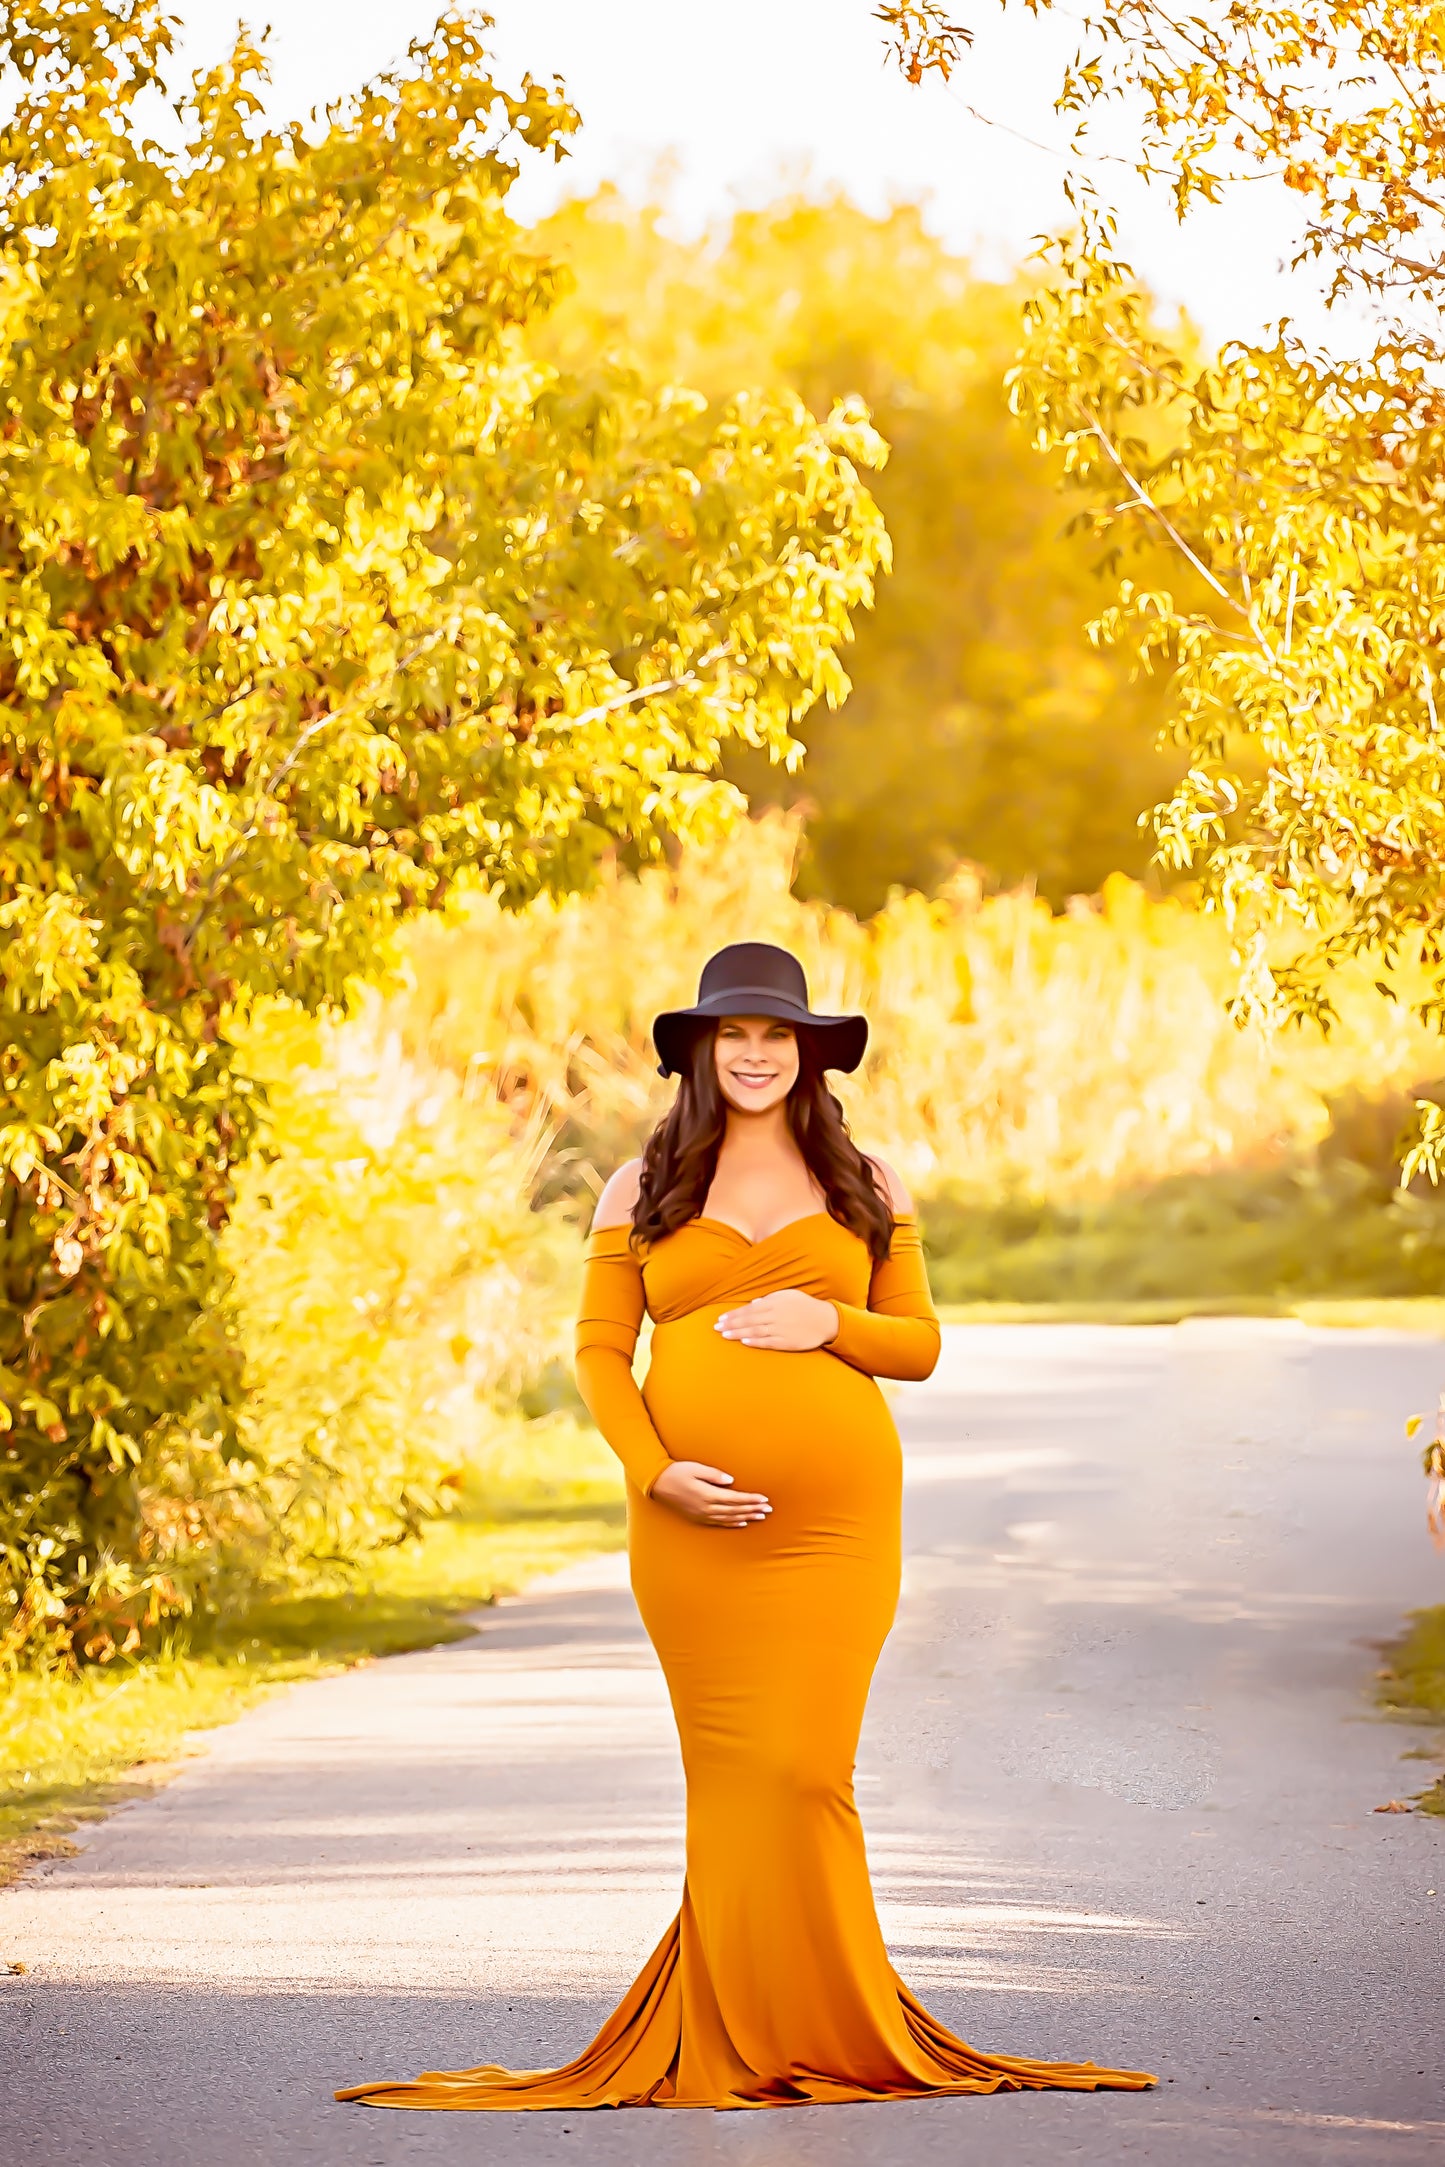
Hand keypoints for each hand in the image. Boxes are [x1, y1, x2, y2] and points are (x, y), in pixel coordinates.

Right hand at [650, 1460, 771, 1528]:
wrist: (657, 1484)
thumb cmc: (676, 1472)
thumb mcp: (695, 1468)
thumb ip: (714, 1475)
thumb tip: (731, 1481)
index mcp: (708, 1495)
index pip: (735, 1499)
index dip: (751, 1499)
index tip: (764, 1499)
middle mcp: (707, 1508)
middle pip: (735, 1510)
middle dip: (753, 1509)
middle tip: (769, 1509)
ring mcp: (702, 1515)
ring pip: (730, 1518)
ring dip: (746, 1517)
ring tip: (760, 1516)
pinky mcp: (698, 1517)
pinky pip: (719, 1523)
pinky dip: (732, 1523)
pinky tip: (741, 1523)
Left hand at [715, 1288, 839, 1350]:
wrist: (825, 1320)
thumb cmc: (805, 1306)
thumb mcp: (788, 1296)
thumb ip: (769, 1299)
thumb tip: (753, 1303)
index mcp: (775, 1303)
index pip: (748, 1309)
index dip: (733, 1314)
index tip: (720, 1318)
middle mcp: (776, 1315)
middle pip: (749, 1320)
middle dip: (731, 1324)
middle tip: (716, 1328)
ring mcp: (781, 1329)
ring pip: (755, 1331)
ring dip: (738, 1333)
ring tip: (725, 1335)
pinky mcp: (787, 1342)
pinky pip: (768, 1342)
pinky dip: (755, 1342)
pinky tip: (744, 1341)